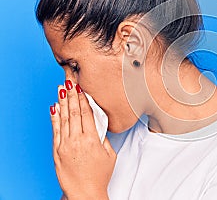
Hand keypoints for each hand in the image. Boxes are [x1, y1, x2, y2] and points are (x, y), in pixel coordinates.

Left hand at [50, 80, 115, 199]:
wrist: (85, 192)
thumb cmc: (100, 175)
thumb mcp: (109, 154)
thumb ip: (103, 137)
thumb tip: (97, 124)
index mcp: (92, 139)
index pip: (86, 113)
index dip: (83, 98)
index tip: (81, 87)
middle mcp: (77, 140)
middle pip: (74, 112)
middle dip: (72, 94)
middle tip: (70, 80)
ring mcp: (65, 145)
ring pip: (63, 118)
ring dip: (63, 102)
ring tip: (61, 88)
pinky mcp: (57, 151)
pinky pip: (55, 130)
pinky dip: (54, 118)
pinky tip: (54, 107)